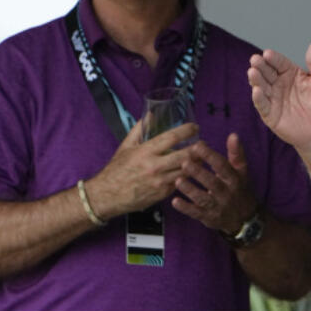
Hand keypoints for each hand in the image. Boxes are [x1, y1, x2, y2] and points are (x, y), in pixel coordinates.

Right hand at [85, 118, 200, 218]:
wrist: (106, 196)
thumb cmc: (117, 169)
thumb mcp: (126, 146)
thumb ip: (140, 129)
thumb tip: (152, 114)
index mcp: (146, 152)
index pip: (172, 137)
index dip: (187, 130)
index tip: (195, 127)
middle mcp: (154, 167)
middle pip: (186, 155)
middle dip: (199, 148)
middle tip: (203, 144)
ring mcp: (160, 182)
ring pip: (186, 171)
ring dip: (197, 163)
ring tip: (201, 157)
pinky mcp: (162, 194)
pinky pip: (179, 183)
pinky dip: (186, 177)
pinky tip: (191, 172)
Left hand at [172, 133, 258, 233]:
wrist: (245, 219)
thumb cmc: (240, 189)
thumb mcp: (242, 171)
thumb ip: (236, 154)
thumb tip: (233, 135)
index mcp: (235, 179)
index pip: (223, 166)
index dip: (210, 156)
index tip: (198, 146)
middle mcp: (227, 193)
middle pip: (212, 182)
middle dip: (199, 173)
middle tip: (184, 162)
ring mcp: (218, 207)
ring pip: (203, 198)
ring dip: (190, 190)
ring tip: (178, 180)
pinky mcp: (209, 218)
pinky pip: (196, 213)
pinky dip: (186, 208)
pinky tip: (175, 201)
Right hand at [247, 40, 310, 148]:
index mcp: (291, 73)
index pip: (280, 62)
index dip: (273, 58)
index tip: (267, 53)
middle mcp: (279, 84)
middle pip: (267, 72)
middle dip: (260, 65)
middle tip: (255, 59)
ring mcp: (273, 98)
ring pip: (262, 86)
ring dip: (256, 79)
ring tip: (252, 72)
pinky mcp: (269, 114)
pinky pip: (262, 104)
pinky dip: (258, 98)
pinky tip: (257, 91)